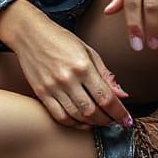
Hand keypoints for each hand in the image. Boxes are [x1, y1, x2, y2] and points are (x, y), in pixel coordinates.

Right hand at [0, 1, 131, 129]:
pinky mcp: (41, 93)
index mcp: (83, 66)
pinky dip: (73, 124)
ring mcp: (53, 87)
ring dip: (92, 124)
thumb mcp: (88, 51)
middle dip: (107, 121)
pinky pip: (59, 116)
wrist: (30, 33)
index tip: (127, 121)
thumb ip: (105, 74)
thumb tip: (122, 95)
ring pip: (77, 117)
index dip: (119, 113)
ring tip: (100, 122)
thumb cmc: (61, 39)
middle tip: (114, 122)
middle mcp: (68, 78)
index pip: (106, 97)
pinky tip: (81, 122)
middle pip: (92, 111)